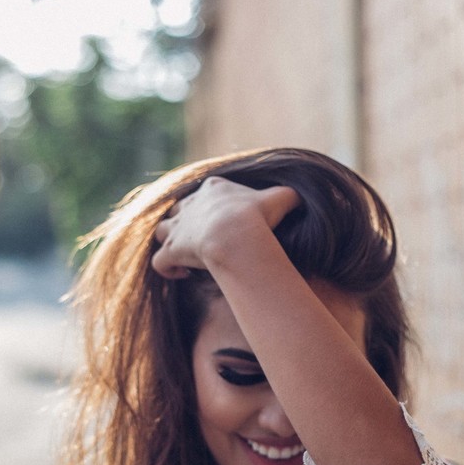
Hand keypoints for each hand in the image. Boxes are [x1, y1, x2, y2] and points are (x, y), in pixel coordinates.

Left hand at [151, 177, 300, 279]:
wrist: (236, 236)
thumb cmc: (258, 217)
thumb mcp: (281, 199)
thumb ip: (290, 197)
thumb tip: (304, 197)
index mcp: (214, 189)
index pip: (206, 193)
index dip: (211, 208)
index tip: (224, 225)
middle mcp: (190, 205)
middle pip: (179, 210)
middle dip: (186, 224)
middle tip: (203, 242)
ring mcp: (177, 228)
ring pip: (161, 231)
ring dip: (170, 242)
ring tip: (187, 257)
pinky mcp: (171, 250)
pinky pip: (159, 262)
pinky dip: (166, 269)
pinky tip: (181, 275)